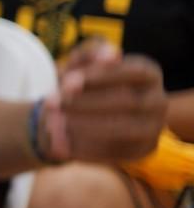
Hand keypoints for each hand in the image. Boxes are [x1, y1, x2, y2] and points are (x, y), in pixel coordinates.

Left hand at [45, 40, 165, 163]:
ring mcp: (153, 128)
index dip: (99, 77)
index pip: (132, 72)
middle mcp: (158, 101)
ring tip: (50, 125)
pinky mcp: (142, 151)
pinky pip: (116, 153)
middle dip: (84, 103)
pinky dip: (84, 149)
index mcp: (148, 73)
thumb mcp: (80, 63)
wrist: (81, 114)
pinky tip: (57, 144)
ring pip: (123, 130)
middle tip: (49, 104)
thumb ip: (91, 54)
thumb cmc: (81, 82)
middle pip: (126, 102)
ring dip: (84, 127)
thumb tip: (111, 54)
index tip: (65, 82)